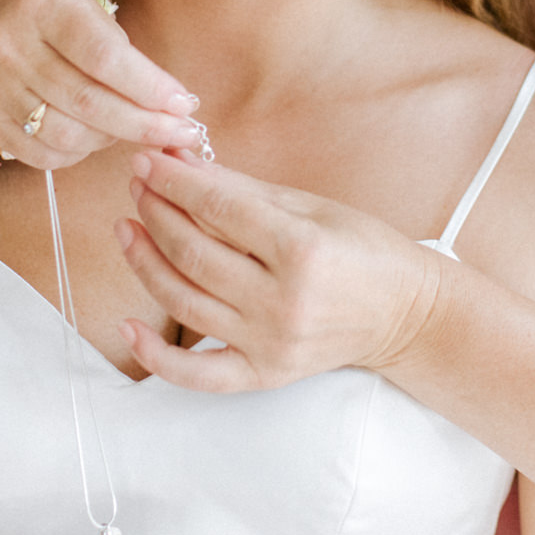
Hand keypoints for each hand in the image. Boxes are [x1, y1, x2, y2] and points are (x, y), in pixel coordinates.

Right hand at [0, 0, 202, 168]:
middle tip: (180, 133)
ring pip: (65, 135)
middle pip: (87, 102)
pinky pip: (40, 155)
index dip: (148, 88)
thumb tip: (171, 108)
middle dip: (143, 125)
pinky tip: (93, 138)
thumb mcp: (92, 13)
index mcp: (43, 7)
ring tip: (130, 128)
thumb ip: (126, 58)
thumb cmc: (56, 14)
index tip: (184, 105)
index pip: (104, 58)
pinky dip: (77, 154)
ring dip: (111, 140)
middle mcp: (8, 45)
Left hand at [114, 150, 442, 391]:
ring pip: (184, 303)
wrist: (406, 314)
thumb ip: (242, 190)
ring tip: (128, 228)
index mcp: (301, 250)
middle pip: (193, 254)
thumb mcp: (311, 207)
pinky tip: (127, 325)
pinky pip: (197, 374)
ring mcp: (271, 343)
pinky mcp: (264, 374)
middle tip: (138, 185)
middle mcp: (283, 301)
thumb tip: (181, 164)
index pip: (217, 208)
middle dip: (155, 212)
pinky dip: (155, 356)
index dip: (173, 182)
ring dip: (145, 262)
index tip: (148, 160)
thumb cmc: (363, 250)